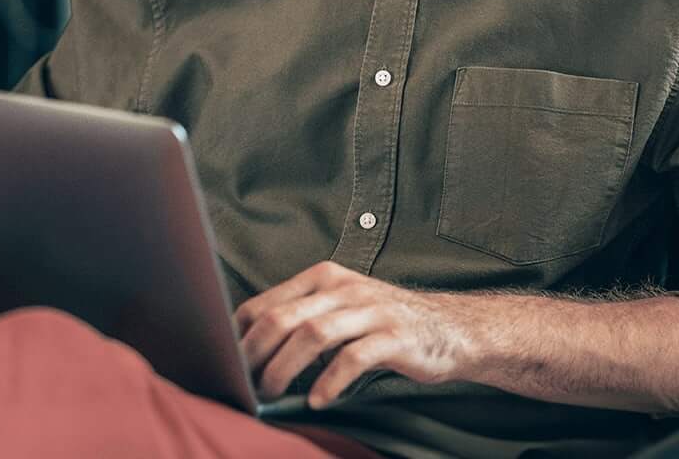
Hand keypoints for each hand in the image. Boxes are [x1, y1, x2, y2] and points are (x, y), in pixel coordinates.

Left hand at [233, 261, 477, 408]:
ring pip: (313, 335)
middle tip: (244, 386)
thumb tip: (249, 350)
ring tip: (272, 394)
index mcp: (324, 278)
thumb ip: (302, 319)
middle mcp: (344, 288)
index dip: (239, 337)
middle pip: (283, 318)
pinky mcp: (394, 336)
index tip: (227, 365)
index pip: (265, 303)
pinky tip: (318, 400)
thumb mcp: (341, 309)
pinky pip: (353, 358)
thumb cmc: (385, 324)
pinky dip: (330, 381)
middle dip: (255, 356)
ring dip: (285, 369)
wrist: (451, 328)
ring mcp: (370, 310)